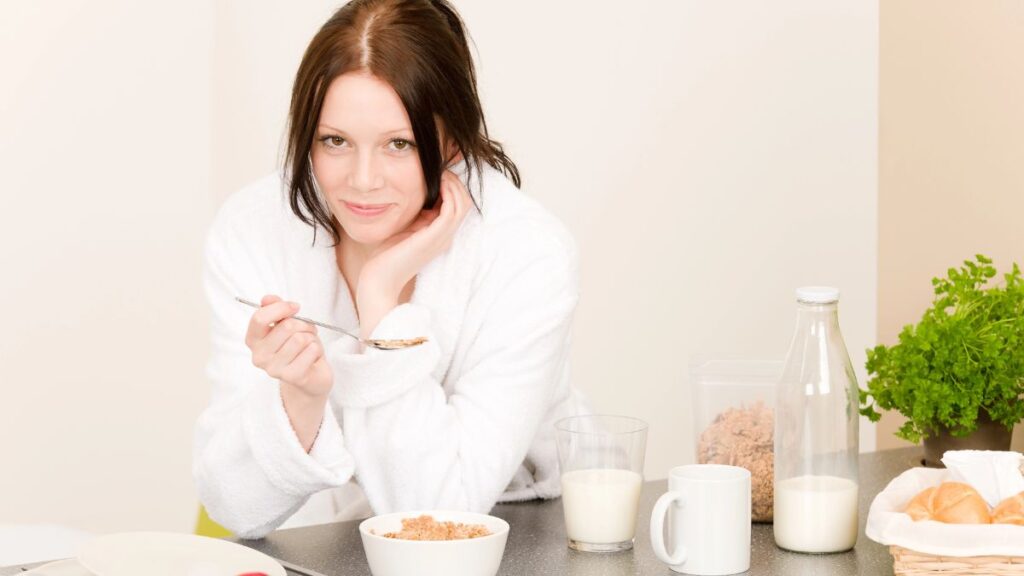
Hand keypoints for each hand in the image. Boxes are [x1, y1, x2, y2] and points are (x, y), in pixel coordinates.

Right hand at [244, 294, 332, 398]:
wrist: (310, 375)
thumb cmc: (298, 347)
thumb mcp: (287, 323)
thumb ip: (276, 309)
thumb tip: (267, 298)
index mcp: (253, 340)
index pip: (260, 318)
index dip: (281, 308)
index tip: (295, 307)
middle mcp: (259, 356)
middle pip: (286, 326)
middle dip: (303, 324)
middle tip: (306, 331)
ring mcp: (274, 369)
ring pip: (300, 339)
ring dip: (311, 338)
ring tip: (308, 346)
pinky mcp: (292, 377)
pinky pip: (311, 350)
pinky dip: (317, 349)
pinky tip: (312, 357)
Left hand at [356, 170, 471, 335]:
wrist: (379, 280)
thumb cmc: (385, 256)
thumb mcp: (403, 229)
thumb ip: (414, 215)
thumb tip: (418, 194)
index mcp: (439, 235)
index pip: (457, 206)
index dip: (451, 187)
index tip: (436, 173)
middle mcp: (445, 237)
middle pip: (464, 202)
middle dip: (455, 182)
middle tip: (440, 169)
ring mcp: (442, 237)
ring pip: (462, 203)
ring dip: (453, 184)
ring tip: (439, 172)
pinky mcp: (435, 237)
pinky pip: (452, 209)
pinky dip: (448, 192)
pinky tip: (436, 183)